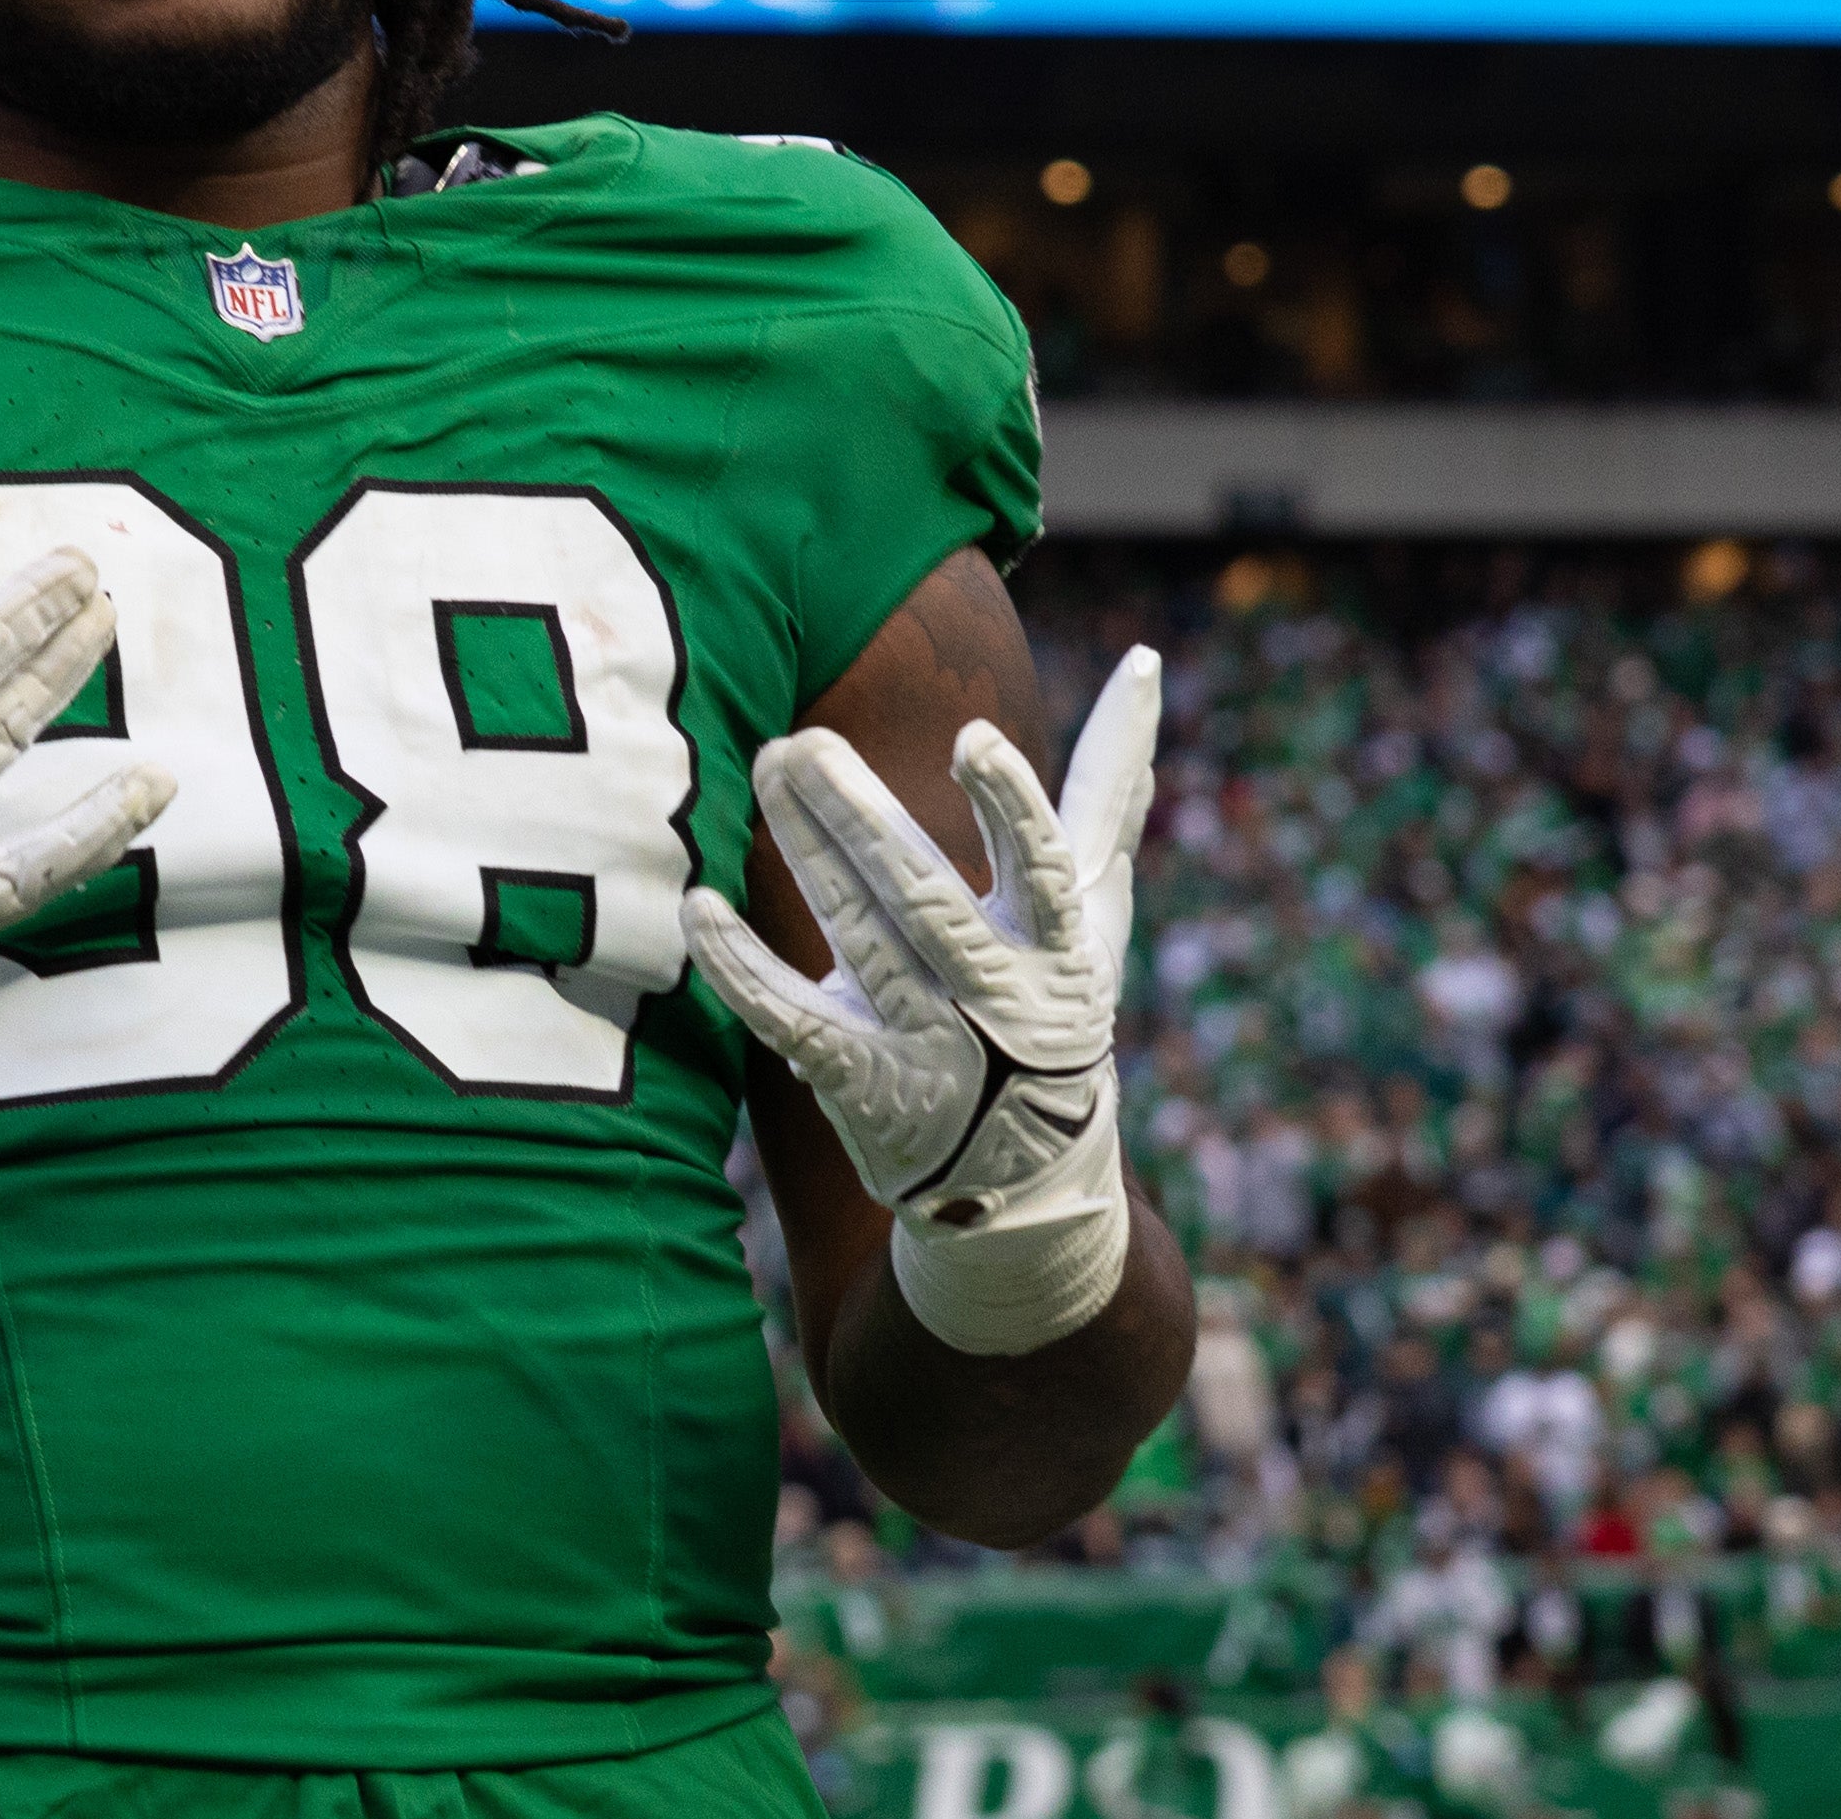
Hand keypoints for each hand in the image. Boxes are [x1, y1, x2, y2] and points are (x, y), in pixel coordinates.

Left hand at [683, 648, 1158, 1356]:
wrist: (1026, 1179)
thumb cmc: (1057, 1001)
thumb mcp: (1098, 910)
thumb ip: (1109, 791)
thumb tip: (1142, 661)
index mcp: (1060, 947)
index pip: (1041, 867)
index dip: (1008, 805)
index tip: (970, 736)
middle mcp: (999, 998)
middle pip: (924, 898)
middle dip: (860, 818)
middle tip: (799, 740)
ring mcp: (931, 1048)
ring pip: (858, 939)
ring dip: (804, 852)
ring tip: (763, 766)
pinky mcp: (864, 1086)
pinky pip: (791, 1020)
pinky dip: (741, 968)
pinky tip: (697, 907)